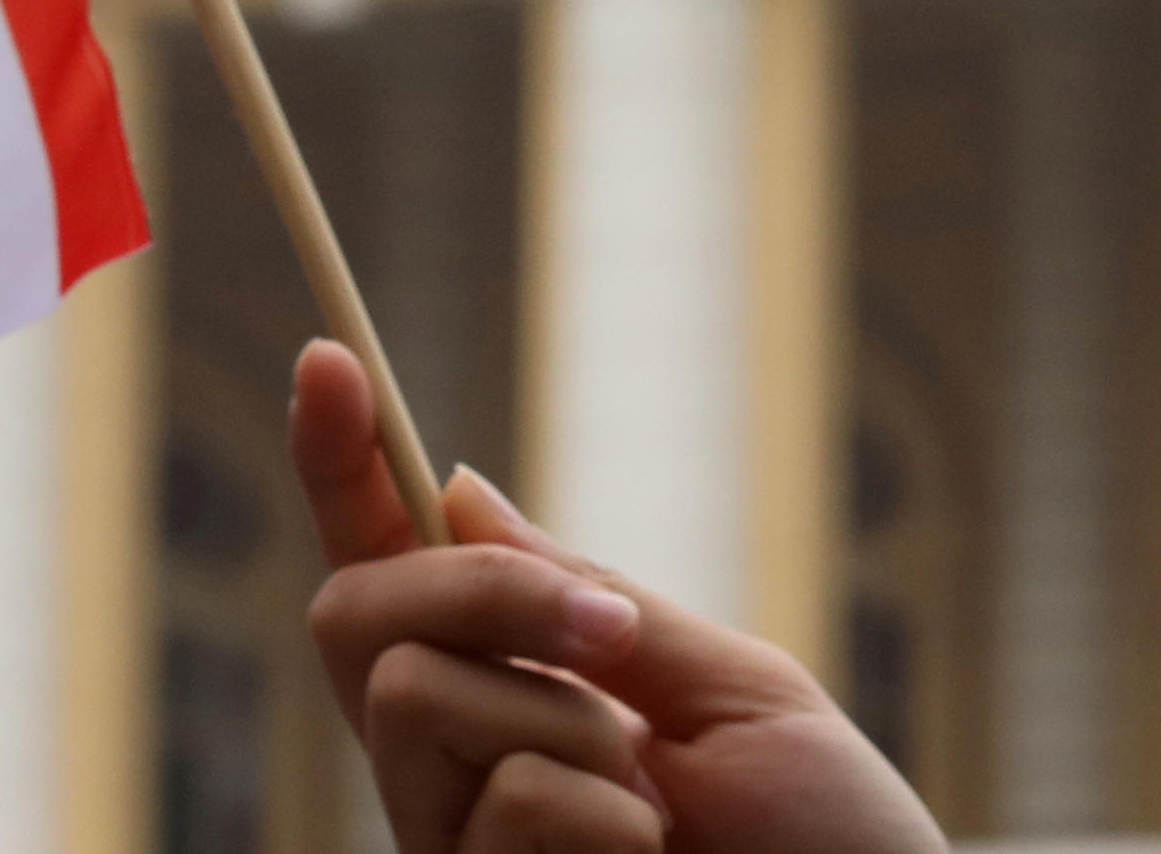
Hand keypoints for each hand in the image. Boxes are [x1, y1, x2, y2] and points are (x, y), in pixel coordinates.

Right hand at [288, 343, 946, 853]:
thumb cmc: (833, 849)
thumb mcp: (733, 690)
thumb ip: (596, 605)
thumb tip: (458, 494)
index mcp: (531, 696)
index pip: (400, 572)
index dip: (345, 468)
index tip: (327, 357)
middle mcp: (467, 772)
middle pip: (357, 618)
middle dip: (479, 591)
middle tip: (607, 632)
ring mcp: (457, 849)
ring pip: (409, 698)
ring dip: (558, 719)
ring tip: (656, 805)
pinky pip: (488, 804)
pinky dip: (594, 814)